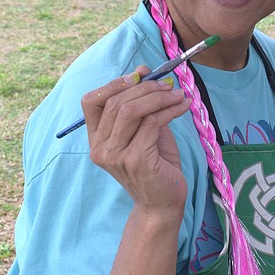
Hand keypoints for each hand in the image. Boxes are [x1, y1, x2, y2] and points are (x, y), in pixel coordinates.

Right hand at [82, 67, 191, 219]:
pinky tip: (182, 106)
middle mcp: (100, 147)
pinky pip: (151, 123)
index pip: (91, 101)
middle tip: (169, 85)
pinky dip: (170, 110)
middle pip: (116, 102)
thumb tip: (148, 76)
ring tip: (178, 95)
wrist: (163, 201)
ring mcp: (115, 155)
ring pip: (131, 110)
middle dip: (146, 87)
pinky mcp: (135, 159)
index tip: (142, 73)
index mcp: (96, 138)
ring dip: (158, 97)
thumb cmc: (156, 164)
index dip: (116, 82)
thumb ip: (141, 109)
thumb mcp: (144, 132)